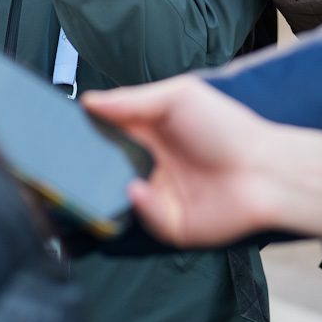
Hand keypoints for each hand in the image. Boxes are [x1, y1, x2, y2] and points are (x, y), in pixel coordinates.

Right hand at [82, 76, 321, 245]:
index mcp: (146, 133)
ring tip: (98, 175)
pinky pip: (141, 217)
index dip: (82, 130)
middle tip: (61, 158)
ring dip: (104, 188)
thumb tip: (88, 101)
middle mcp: (147, 165)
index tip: (56, 126)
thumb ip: (131, 100)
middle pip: (102, 168)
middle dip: (83, 165)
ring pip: (115, 197)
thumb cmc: (227, 128)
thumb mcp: (178, 97)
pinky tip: (138, 190)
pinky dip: (137, 205)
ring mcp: (156, 196)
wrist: (265, 169)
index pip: (104, 132)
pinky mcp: (169, 223)